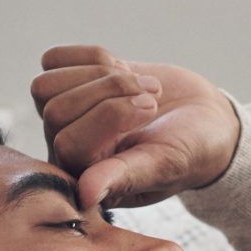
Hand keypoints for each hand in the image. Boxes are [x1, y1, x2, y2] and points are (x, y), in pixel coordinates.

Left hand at [30, 44, 241, 213]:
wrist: (204, 121)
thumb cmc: (189, 152)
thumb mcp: (164, 166)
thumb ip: (124, 177)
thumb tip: (85, 195)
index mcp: (88, 180)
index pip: (69, 143)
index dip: (110, 116)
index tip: (152, 110)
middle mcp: (69, 152)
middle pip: (55, 110)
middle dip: (108, 92)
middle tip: (152, 97)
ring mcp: (67, 117)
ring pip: (46, 85)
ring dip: (98, 72)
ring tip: (139, 83)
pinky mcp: (69, 85)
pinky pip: (52, 61)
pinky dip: (89, 55)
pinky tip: (121, 67)